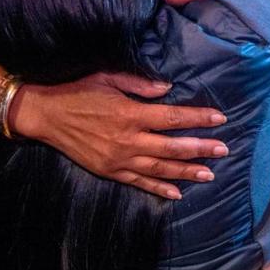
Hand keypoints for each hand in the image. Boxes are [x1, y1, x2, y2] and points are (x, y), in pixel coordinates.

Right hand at [12, 72, 228, 199]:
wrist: (46, 115)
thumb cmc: (77, 91)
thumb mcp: (107, 77)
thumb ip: (139, 84)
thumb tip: (167, 89)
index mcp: (130, 113)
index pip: (173, 117)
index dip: (198, 118)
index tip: (219, 118)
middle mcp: (128, 139)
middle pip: (173, 146)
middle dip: (201, 148)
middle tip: (223, 149)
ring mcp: (119, 158)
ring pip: (160, 167)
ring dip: (186, 171)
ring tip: (208, 173)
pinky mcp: (109, 170)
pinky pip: (139, 182)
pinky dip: (159, 188)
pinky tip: (176, 193)